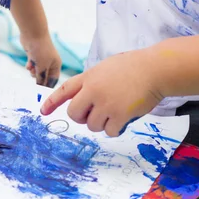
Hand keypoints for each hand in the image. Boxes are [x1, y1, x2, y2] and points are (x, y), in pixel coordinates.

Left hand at [21, 34, 61, 86]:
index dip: (48, 86)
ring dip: (33, 72)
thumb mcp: (42, 67)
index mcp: (56, 65)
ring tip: (32, 67)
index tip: (41, 93)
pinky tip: (29, 63)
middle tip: (35, 76)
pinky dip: (30, 66)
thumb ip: (41, 78)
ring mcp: (42, 59)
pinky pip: (32, 66)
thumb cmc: (40, 49)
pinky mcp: (34, 56)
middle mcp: (50, 63)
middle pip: (44, 77)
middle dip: (38, 78)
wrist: (32, 33)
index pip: (53, 80)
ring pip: (37, 72)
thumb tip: (40, 87)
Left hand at [40, 50, 165, 135]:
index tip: (43, 112)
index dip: (52, 102)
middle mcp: (93, 90)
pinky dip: (116, 128)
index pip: (64, 90)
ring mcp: (105, 103)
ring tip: (116, 110)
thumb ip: (92, 82)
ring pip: (92, 126)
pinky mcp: (119, 114)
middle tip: (96, 113)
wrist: (155, 69)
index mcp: (89, 77)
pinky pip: (109, 131)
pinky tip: (125, 117)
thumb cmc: (133, 67)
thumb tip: (83, 100)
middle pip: (74, 115)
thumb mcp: (105, 68)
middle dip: (83, 118)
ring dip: (103, 123)